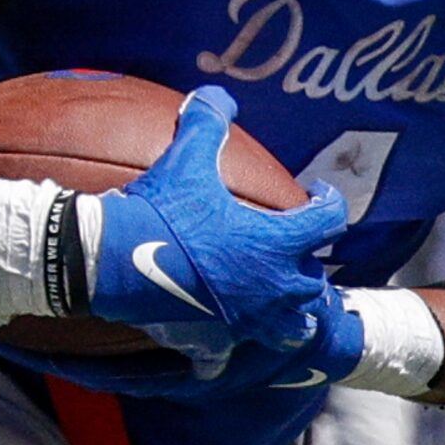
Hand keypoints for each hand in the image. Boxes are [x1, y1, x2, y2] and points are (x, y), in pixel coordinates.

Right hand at [81, 88, 346, 349]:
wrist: (115, 260)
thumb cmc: (160, 209)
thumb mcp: (185, 159)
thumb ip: (207, 123)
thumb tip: (217, 95)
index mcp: (276, 242)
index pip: (330, 221)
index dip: (329, 201)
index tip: (316, 193)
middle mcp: (272, 286)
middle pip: (314, 282)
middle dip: (309, 265)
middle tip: (293, 250)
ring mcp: (248, 318)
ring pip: (293, 327)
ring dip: (292, 313)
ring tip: (279, 299)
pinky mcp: (218, 338)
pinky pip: (244, 348)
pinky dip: (244, 341)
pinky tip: (231, 329)